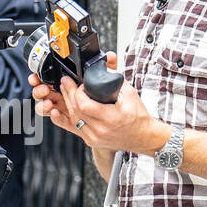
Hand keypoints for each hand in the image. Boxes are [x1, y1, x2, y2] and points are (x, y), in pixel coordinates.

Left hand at [30, 52, 166, 153]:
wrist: (143, 137)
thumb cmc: (138, 117)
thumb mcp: (130, 94)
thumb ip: (114, 79)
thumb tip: (102, 66)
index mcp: (111, 118)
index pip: (83, 104)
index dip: (77, 92)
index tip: (78, 83)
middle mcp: (101, 130)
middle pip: (75, 110)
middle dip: (68, 94)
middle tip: (65, 83)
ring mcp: (95, 137)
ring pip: (73, 119)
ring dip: (67, 104)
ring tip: (65, 92)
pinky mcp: (91, 141)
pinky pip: (75, 128)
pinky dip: (69, 116)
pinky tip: (63, 109)